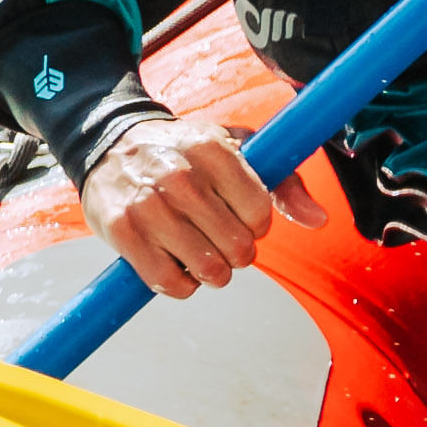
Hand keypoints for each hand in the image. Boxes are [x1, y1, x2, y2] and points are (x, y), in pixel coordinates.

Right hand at [75, 109, 289, 297]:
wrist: (109, 142)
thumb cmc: (184, 151)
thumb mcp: (238, 148)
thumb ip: (284, 184)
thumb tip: (318, 219)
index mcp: (211, 150)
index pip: (260, 213)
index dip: (257, 224)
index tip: (240, 217)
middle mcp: (178, 176)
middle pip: (238, 246)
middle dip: (236, 251)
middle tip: (219, 238)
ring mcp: (146, 205)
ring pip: (209, 269)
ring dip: (211, 271)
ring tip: (199, 251)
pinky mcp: (121, 231)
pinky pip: (169, 282)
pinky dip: (181, 284)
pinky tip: (177, 264)